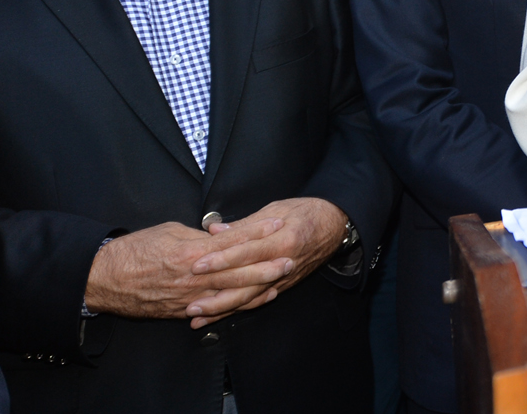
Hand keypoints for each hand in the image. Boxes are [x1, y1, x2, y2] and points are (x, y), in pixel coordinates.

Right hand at [83, 217, 292, 321]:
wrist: (103, 279)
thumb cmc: (134, 250)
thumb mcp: (170, 232)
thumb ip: (198, 236)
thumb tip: (219, 235)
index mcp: (191, 253)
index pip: (233, 240)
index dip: (257, 231)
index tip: (278, 222)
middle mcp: (194, 278)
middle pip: (238, 270)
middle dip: (267, 264)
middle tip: (290, 258)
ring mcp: (189, 298)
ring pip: (231, 293)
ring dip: (258, 287)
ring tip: (280, 279)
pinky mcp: (182, 312)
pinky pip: (216, 309)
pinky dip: (237, 304)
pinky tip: (256, 299)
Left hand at [185, 198, 349, 326]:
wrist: (337, 225)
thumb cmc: (307, 212)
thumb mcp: (278, 209)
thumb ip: (245, 224)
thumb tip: (215, 231)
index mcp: (283, 240)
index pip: (247, 252)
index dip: (221, 259)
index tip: (196, 265)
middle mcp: (283, 264)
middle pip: (246, 284)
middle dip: (216, 295)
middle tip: (189, 302)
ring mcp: (283, 278)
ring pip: (250, 299)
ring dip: (222, 309)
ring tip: (196, 316)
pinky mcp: (283, 286)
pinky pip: (257, 301)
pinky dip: (237, 310)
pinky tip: (218, 317)